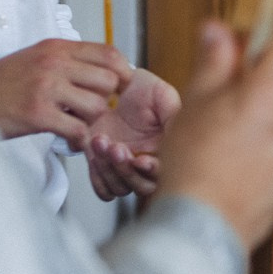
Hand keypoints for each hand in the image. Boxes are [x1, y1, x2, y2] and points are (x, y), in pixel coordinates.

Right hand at [0, 39, 133, 147]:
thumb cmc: (1, 83)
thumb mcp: (35, 58)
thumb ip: (68, 60)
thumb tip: (106, 70)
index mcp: (55, 48)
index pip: (108, 53)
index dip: (122, 72)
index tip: (119, 87)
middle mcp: (53, 63)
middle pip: (108, 81)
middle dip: (105, 100)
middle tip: (90, 110)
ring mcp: (45, 88)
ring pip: (97, 107)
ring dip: (90, 121)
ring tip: (74, 124)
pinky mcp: (37, 114)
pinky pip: (78, 130)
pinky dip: (77, 140)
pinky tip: (66, 139)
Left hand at [85, 68, 180, 199]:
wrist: (115, 84)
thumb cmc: (144, 89)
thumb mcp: (164, 96)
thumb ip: (173, 116)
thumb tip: (178, 136)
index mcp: (166, 150)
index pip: (165, 173)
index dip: (153, 171)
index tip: (141, 159)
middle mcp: (148, 163)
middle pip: (143, 187)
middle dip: (126, 170)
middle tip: (116, 148)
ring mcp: (126, 167)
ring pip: (120, 188)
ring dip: (109, 170)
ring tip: (101, 141)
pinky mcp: (105, 167)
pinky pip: (103, 189)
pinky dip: (97, 176)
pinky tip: (95, 151)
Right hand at [156, 21, 272, 249]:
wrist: (200, 226)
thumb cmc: (194, 164)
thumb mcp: (195, 100)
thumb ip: (214, 60)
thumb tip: (218, 30)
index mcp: (272, 95)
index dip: (262, 49)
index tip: (237, 56)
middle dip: (251, 90)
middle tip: (214, 104)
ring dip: (255, 122)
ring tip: (217, 141)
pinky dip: (259, 151)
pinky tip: (228, 165)